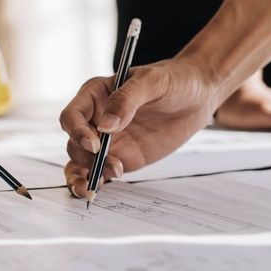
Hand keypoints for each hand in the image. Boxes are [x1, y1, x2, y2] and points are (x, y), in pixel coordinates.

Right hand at [60, 58, 217, 197]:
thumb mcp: (152, 81)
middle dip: (86, 158)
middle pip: (75, 143)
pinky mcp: (119, 158)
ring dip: (81, 176)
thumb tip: (106, 127)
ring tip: (90, 189)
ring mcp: (106, 141)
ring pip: (79, 161)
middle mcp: (94, 119)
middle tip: (113, 165)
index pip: (72, 116)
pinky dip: (92, 183)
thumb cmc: (173, 80)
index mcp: (94, 95)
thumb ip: (126, 100)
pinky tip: (97, 191)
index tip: (95, 145)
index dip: (77, 132)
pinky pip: (98, 173)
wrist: (197, 97)